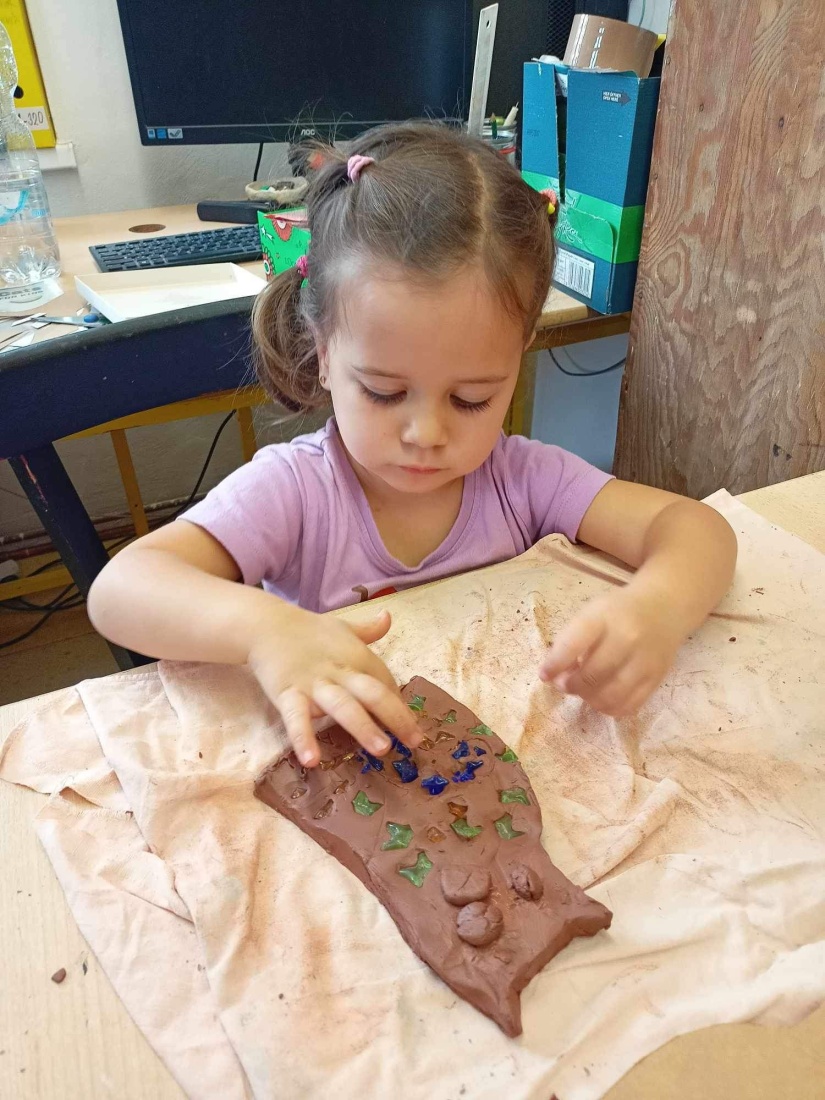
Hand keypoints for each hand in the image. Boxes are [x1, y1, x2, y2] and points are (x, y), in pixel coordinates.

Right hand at [247, 605, 421, 766]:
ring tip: (382, 749)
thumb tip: (388, 616)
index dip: (400, 705)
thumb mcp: (342, 626)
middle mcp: (340, 670)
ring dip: (363, 727)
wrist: (265, 624)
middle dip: (397, 717)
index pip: (386, 682)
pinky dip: (304, 738)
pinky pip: (297, 718)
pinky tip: (311, 760)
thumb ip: (368, 630)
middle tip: (415, 742)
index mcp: (357, 656)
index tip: (412, 727)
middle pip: (374, 693)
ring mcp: (314, 683)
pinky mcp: (288, 693)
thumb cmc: (308, 630)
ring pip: (343, 707)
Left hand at [538, 587, 685, 716]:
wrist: (664, 608)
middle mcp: (627, 638)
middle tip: (564, 685)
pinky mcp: (657, 678)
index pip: (573, 644)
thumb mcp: (591, 613)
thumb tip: (555, 675)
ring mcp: (645, 660)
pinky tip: (602, 699)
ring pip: (611, 696)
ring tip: (583, 691)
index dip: (554, 664)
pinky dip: (610, 708)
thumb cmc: (618, 612)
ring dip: (589, 699)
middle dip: (571, 685)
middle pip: (592, 675)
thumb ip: (571, 640)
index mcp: (604, 617)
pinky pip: (629, 705)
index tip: (544, 675)